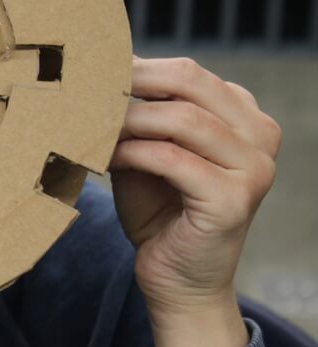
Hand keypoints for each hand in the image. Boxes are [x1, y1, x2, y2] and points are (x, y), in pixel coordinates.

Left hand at [110, 56, 281, 346]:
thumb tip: (97, 70)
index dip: (135, 68)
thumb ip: (137, 112)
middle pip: (189, 82)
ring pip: (181, 119)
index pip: (187, 72)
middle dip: (130, 83)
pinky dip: (132, 153)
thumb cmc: (158, 208)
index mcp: (244, 116)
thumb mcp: (147, 148)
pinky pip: (173, 159)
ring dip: (127, 120)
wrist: (177, 278)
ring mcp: (254, 168)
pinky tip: (106, 158)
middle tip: (86, 91)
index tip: (90, 74)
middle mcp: (260, 135)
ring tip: (90, 126)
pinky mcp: (234, 200)